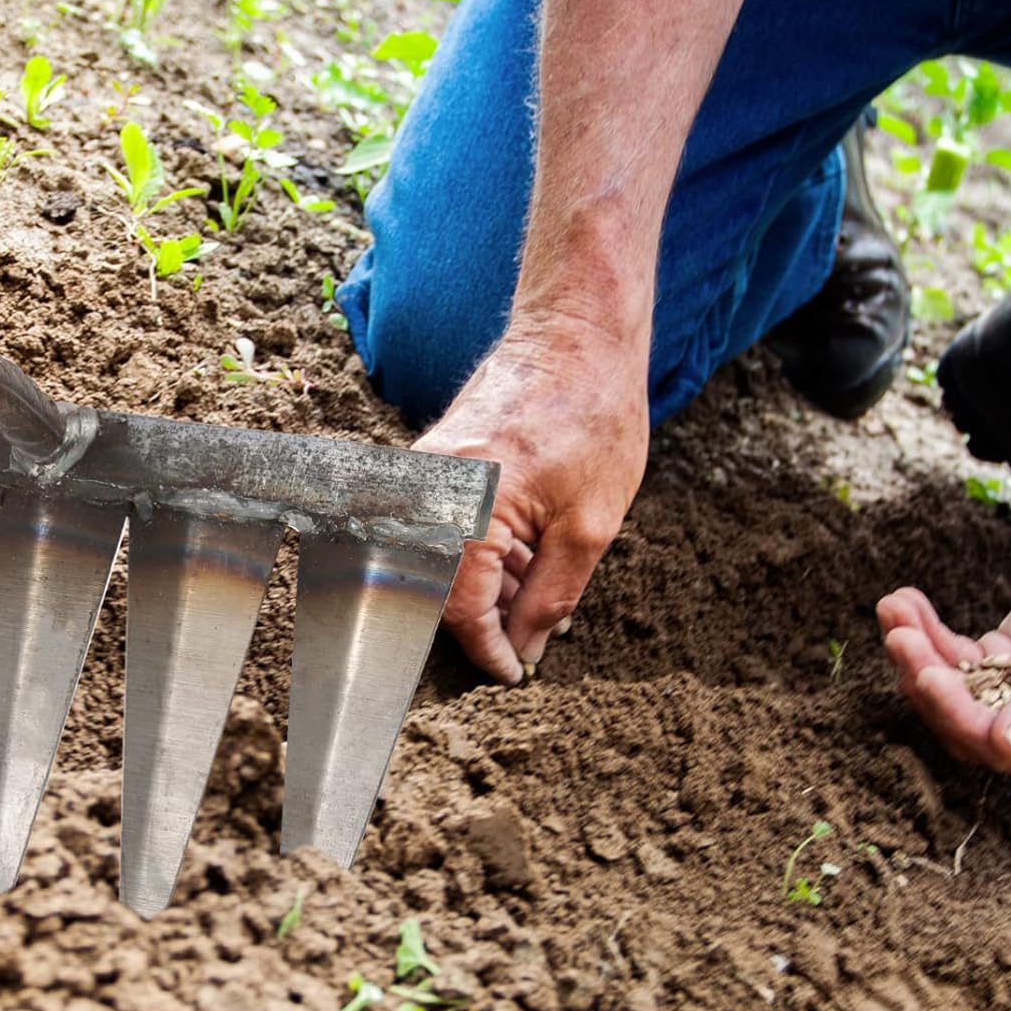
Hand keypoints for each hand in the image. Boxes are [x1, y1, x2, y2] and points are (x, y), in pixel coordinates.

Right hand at [415, 327, 648, 683]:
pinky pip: (445, 529)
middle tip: (535, 637)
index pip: (457, 611)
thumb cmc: (591, 419)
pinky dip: (482, 554)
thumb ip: (551, 598)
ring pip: (442, 562)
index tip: (514, 674)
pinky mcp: (429, 464)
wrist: (575, 335)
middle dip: (488, 622)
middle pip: (439, 591)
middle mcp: (424, 493)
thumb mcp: (590, 526)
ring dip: (488, 588)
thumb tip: (525, 649)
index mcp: (462, 511)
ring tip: (544, 589)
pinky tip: (528, 556)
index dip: (488, 651)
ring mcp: (420, 475)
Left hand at [877, 554, 1010, 775]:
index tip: (930, 675)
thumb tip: (1010, 747)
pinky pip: (953, 650)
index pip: (999, 746)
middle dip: (924, 676)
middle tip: (899, 635)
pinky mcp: (1004, 656)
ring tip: (893, 608)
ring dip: (915, 647)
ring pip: (950, 682)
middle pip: (961, 717)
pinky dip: (925, 627)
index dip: (959, 715)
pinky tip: (903, 600)